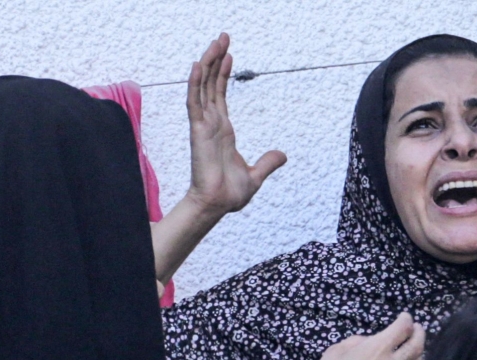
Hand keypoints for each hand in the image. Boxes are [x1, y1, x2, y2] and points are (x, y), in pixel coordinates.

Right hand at [184, 33, 286, 217]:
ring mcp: (203, 126)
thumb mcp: (255, 175)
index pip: (220, 96)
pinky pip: (194, 103)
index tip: (229, 55)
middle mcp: (212, 124)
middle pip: (211, 85)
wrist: (218, 205)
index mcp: (223, 131)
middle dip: (217, 60)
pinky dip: (196, 83)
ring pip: (203, 88)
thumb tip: (282, 155)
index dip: (223, 75)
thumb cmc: (229, 194)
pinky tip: (199, 65)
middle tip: (223, 38)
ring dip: (208, 64)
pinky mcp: (197, 131)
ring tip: (215, 43)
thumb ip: (267, 163)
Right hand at [300, 313, 423, 359]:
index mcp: (378, 349)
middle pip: (417, 346)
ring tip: (414, 351)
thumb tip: (372, 342)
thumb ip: (360, 341)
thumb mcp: (337, 350)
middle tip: (417, 329)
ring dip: (418, 356)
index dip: (406, 319)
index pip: (403, 328)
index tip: (405, 318)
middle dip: (419, 334)